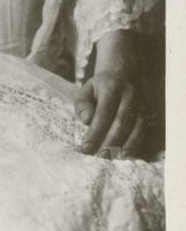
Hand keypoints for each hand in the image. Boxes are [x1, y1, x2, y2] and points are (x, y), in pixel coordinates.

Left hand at [74, 30, 146, 157]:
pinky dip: (137, 144)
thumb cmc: (100, 86)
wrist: (125, 71)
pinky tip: (127, 155)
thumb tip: (86, 121)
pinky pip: (145, 131)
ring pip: (136, 127)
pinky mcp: (149, 112)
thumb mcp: (86, 89)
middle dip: (111, 142)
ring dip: (125, 145)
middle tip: (100, 157)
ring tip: (113, 159)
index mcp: (111, 87)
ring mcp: (142, 104)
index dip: (95, 132)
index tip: (86, 147)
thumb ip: (82, 104)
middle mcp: (130, 95)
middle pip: (122, 121)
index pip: (103, 112)